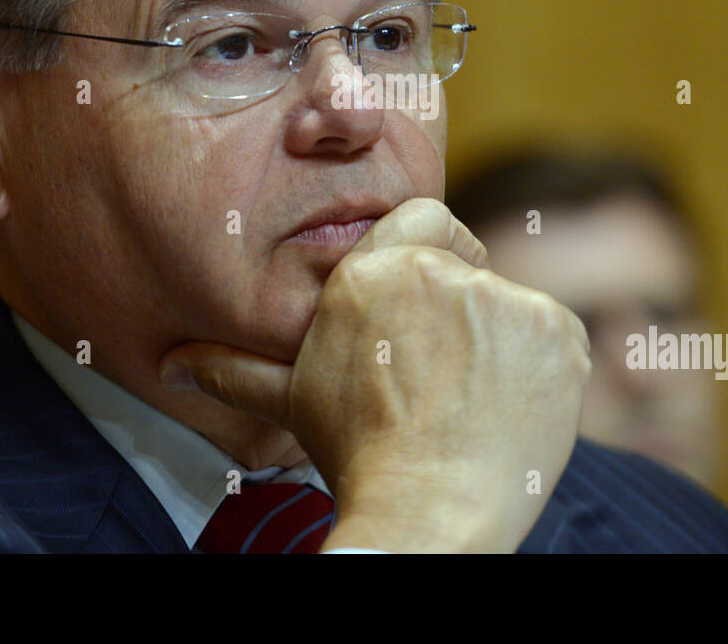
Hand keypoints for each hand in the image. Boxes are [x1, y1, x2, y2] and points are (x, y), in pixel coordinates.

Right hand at [158, 197, 590, 551]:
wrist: (429, 512)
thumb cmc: (356, 453)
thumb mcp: (291, 402)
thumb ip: (233, 369)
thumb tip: (170, 363)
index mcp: (376, 271)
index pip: (423, 215)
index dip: (433, 251)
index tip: (433, 298)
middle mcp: (441, 272)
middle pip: (466, 269)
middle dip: (460, 314)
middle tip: (445, 376)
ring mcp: (506, 299)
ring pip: (509, 304)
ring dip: (499, 342)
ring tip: (471, 401)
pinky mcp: (557, 330)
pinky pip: (552, 335)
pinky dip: (540, 366)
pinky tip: (508, 407)